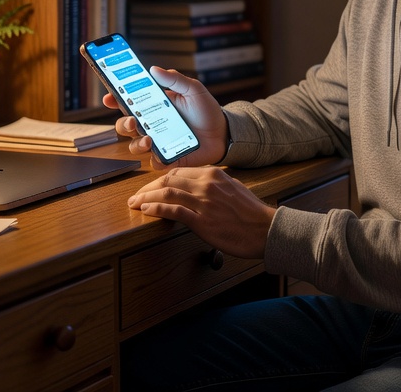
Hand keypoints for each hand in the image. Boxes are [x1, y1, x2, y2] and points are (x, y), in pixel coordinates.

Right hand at [103, 66, 228, 167]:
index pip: (128, 102)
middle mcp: (151, 124)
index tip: (109, 97)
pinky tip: (158, 154)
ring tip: (148, 138)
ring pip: (134, 145)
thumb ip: (175, 79)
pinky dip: (153, 159)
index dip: (114, 99)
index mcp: (153, 106)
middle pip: (124, 125)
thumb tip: (154, 69)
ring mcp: (157, 142)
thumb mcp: (193, 89)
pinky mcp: (167, 158)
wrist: (223, 133)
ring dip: (136, 142)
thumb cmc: (206, 110)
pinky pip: (153, 162)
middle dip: (122, 123)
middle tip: (132, 120)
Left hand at [127, 166, 274, 259]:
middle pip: (168, 180)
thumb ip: (215, 184)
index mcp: (213, 174)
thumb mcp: (234, 188)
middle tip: (135, 195)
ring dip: (146, 197)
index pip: (178, 171)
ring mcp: (203, 202)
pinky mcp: (202, 221)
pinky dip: (156, 209)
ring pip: (167, 193)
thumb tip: (200, 185)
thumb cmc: (252, 213)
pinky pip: (173, 211)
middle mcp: (206, 184)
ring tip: (135, 203)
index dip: (159, 179)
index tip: (150, 187)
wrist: (265, 230)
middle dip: (147, 188)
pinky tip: (146, 210)